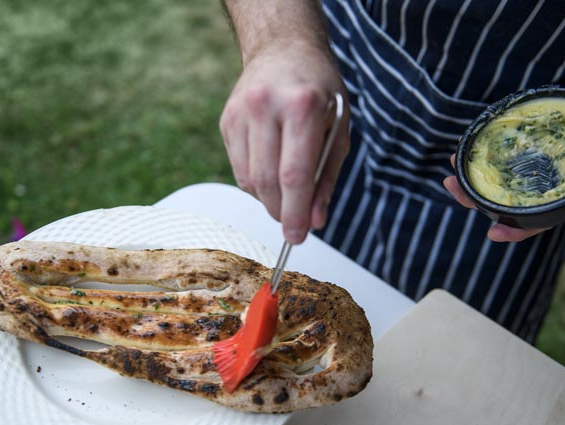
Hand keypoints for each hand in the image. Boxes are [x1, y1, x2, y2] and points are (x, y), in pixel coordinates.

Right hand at [219, 42, 349, 243]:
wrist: (283, 47)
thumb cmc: (318, 89)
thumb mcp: (338, 129)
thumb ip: (327, 178)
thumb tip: (315, 221)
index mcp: (301, 106)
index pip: (294, 175)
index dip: (295, 212)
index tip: (298, 237)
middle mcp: (266, 106)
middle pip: (268, 181)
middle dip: (281, 211)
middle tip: (293, 225)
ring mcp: (241, 112)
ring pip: (249, 179)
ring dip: (269, 199)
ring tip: (287, 194)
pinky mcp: (227, 119)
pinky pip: (238, 168)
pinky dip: (255, 182)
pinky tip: (271, 171)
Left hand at [443, 80, 564, 242]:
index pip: (541, 218)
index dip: (518, 229)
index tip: (494, 232)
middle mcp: (550, 180)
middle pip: (509, 200)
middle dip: (478, 199)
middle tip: (454, 189)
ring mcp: (539, 161)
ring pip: (501, 176)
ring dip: (474, 175)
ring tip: (451, 169)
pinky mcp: (533, 140)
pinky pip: (505, 150)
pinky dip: (484, 149)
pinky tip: (467, 145)